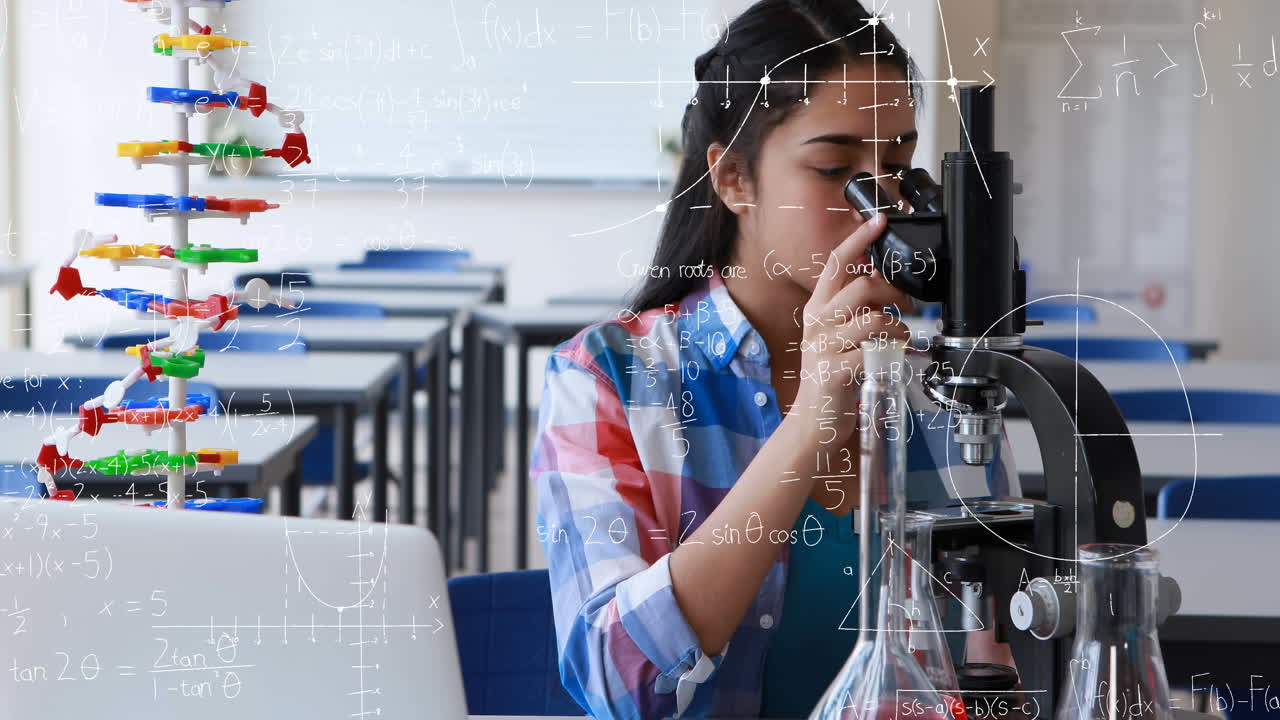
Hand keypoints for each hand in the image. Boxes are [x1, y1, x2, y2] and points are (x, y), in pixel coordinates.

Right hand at [791, 213, 915, 447]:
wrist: (816, 419)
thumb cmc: (833, 374)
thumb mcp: (837, 334)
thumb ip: (854, 308)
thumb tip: (882, 282)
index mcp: (818, 309)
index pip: (835, 263)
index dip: (858, 239)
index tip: (880, 220)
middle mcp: (817, 323)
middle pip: (861, 286)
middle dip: (893, 292)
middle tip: (905, 306)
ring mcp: (824, 347)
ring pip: (873, 318)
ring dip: (897, 326)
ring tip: (899, 337)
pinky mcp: (835, 370)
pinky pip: (874, 350)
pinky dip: (892, 352)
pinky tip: (892, 356)